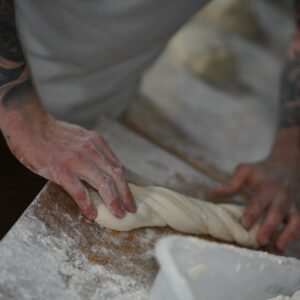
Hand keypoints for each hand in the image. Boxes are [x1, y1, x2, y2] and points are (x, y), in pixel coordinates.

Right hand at [3, 103, 135, 219]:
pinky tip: (92, 214)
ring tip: (118, 214)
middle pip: (116, 176)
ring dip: (113, 201)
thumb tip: (104, 169)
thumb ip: (94, 151)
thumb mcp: (81, 137)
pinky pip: (79, 190)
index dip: (126, 184)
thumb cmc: (54, 133)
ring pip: (103, 183)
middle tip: (131, 209)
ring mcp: (77, 160)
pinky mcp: (61, 169)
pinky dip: (87, 204)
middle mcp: (91, 150)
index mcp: (97, 142)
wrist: (30, 125)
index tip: (129, 196)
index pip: (118, 166)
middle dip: (126, 195)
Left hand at [215, 129, 299, 250]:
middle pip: (277, 212)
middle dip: (269, 226)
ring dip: (287, 234)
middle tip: (260, 240)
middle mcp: (282, 196)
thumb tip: (215, 192)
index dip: (252, 213)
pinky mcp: (299, 210)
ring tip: (277, 247)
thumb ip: (232, 183)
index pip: (259, 201)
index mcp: (268, 186)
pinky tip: (282, 246)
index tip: (244, 224)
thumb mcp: (245, 171)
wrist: (288, 164)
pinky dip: (293, 235)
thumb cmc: (261, 170)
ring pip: (294, 220)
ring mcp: (293, 203)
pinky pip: (299, 223)